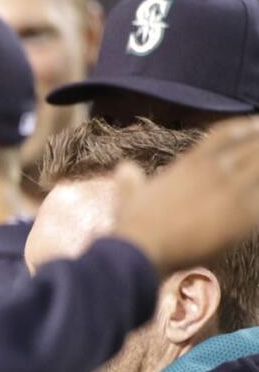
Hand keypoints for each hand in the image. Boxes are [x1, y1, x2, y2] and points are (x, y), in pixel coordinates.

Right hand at [112, 116, 258, 275]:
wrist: (145, 249)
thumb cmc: (134, 225)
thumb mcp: (128, 197)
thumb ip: (130, 180)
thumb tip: (125, 168)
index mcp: (190, 164)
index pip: (225, 134)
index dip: (245, 126)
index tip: (257, 123)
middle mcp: (215, 171)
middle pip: (253, 147)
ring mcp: (232, 192)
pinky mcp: (244, 216)